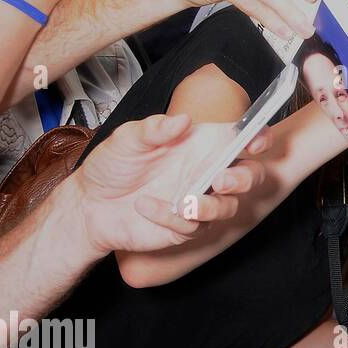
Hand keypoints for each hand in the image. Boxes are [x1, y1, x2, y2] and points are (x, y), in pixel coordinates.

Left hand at [69, 113, 270, 258]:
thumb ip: (154, 128)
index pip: (242, 138)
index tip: (255, 142)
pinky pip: (195, 226)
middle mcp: (207, 172)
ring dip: (212, 206)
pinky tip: (147, 208)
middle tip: (221, 181)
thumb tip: (182, 120)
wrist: (88, 205)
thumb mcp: (127, 139)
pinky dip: (173, 218)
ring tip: (185, 203)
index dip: (259, 138)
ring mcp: (199, 200)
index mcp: (201, 145)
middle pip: (250, 176)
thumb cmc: (111, 166)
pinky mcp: (186, 226)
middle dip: (244, 179)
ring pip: (229, 207)